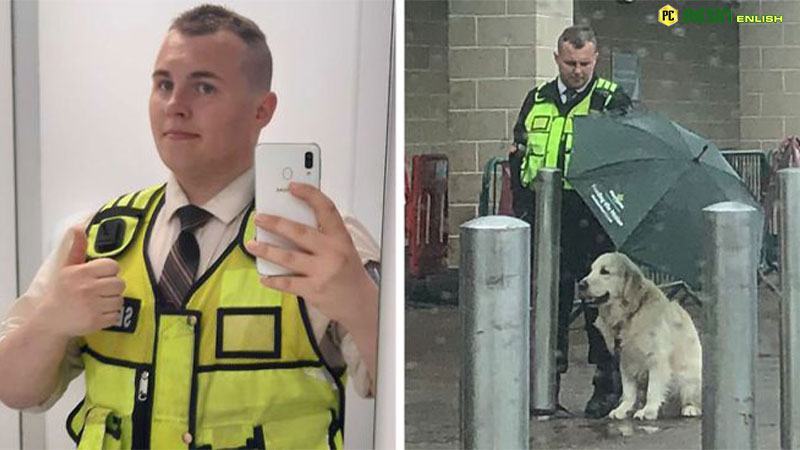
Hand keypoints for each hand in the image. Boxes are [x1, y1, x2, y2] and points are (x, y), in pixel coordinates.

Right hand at [33, 227, 125, 337]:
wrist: (49, 320)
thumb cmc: (61, 292)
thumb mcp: (67, 268)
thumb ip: (77, 248)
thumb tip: (78, 227)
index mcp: (81, 272)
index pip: (113, 266)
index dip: (109, 272)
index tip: (101, 277)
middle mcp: (87, 288)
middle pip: (120, 283)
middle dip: (112, 288)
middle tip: (100, 291)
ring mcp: (92, 305)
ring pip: (119, 300)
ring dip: (112, 302)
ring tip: (98, 302)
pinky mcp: (95, 321)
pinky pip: (116, 315)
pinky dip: (110, 316)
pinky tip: (98, 313)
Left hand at [245, 183, 377, 325]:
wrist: (360, 303)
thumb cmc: (349, 274)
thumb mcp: (343, 248)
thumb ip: (323, 236)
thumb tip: (293, 224)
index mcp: (340, 238)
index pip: (326, 209)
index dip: (309, 194)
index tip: (293, 187)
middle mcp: (332, 253)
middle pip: (299, 232)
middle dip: (275, 223)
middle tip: (259, 219)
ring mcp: (322, 272)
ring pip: (288, 257)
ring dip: (266, 250)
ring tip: (252, 244)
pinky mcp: (314, 290)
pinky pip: (287, 283)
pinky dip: (273, 280)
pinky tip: (263, 276)